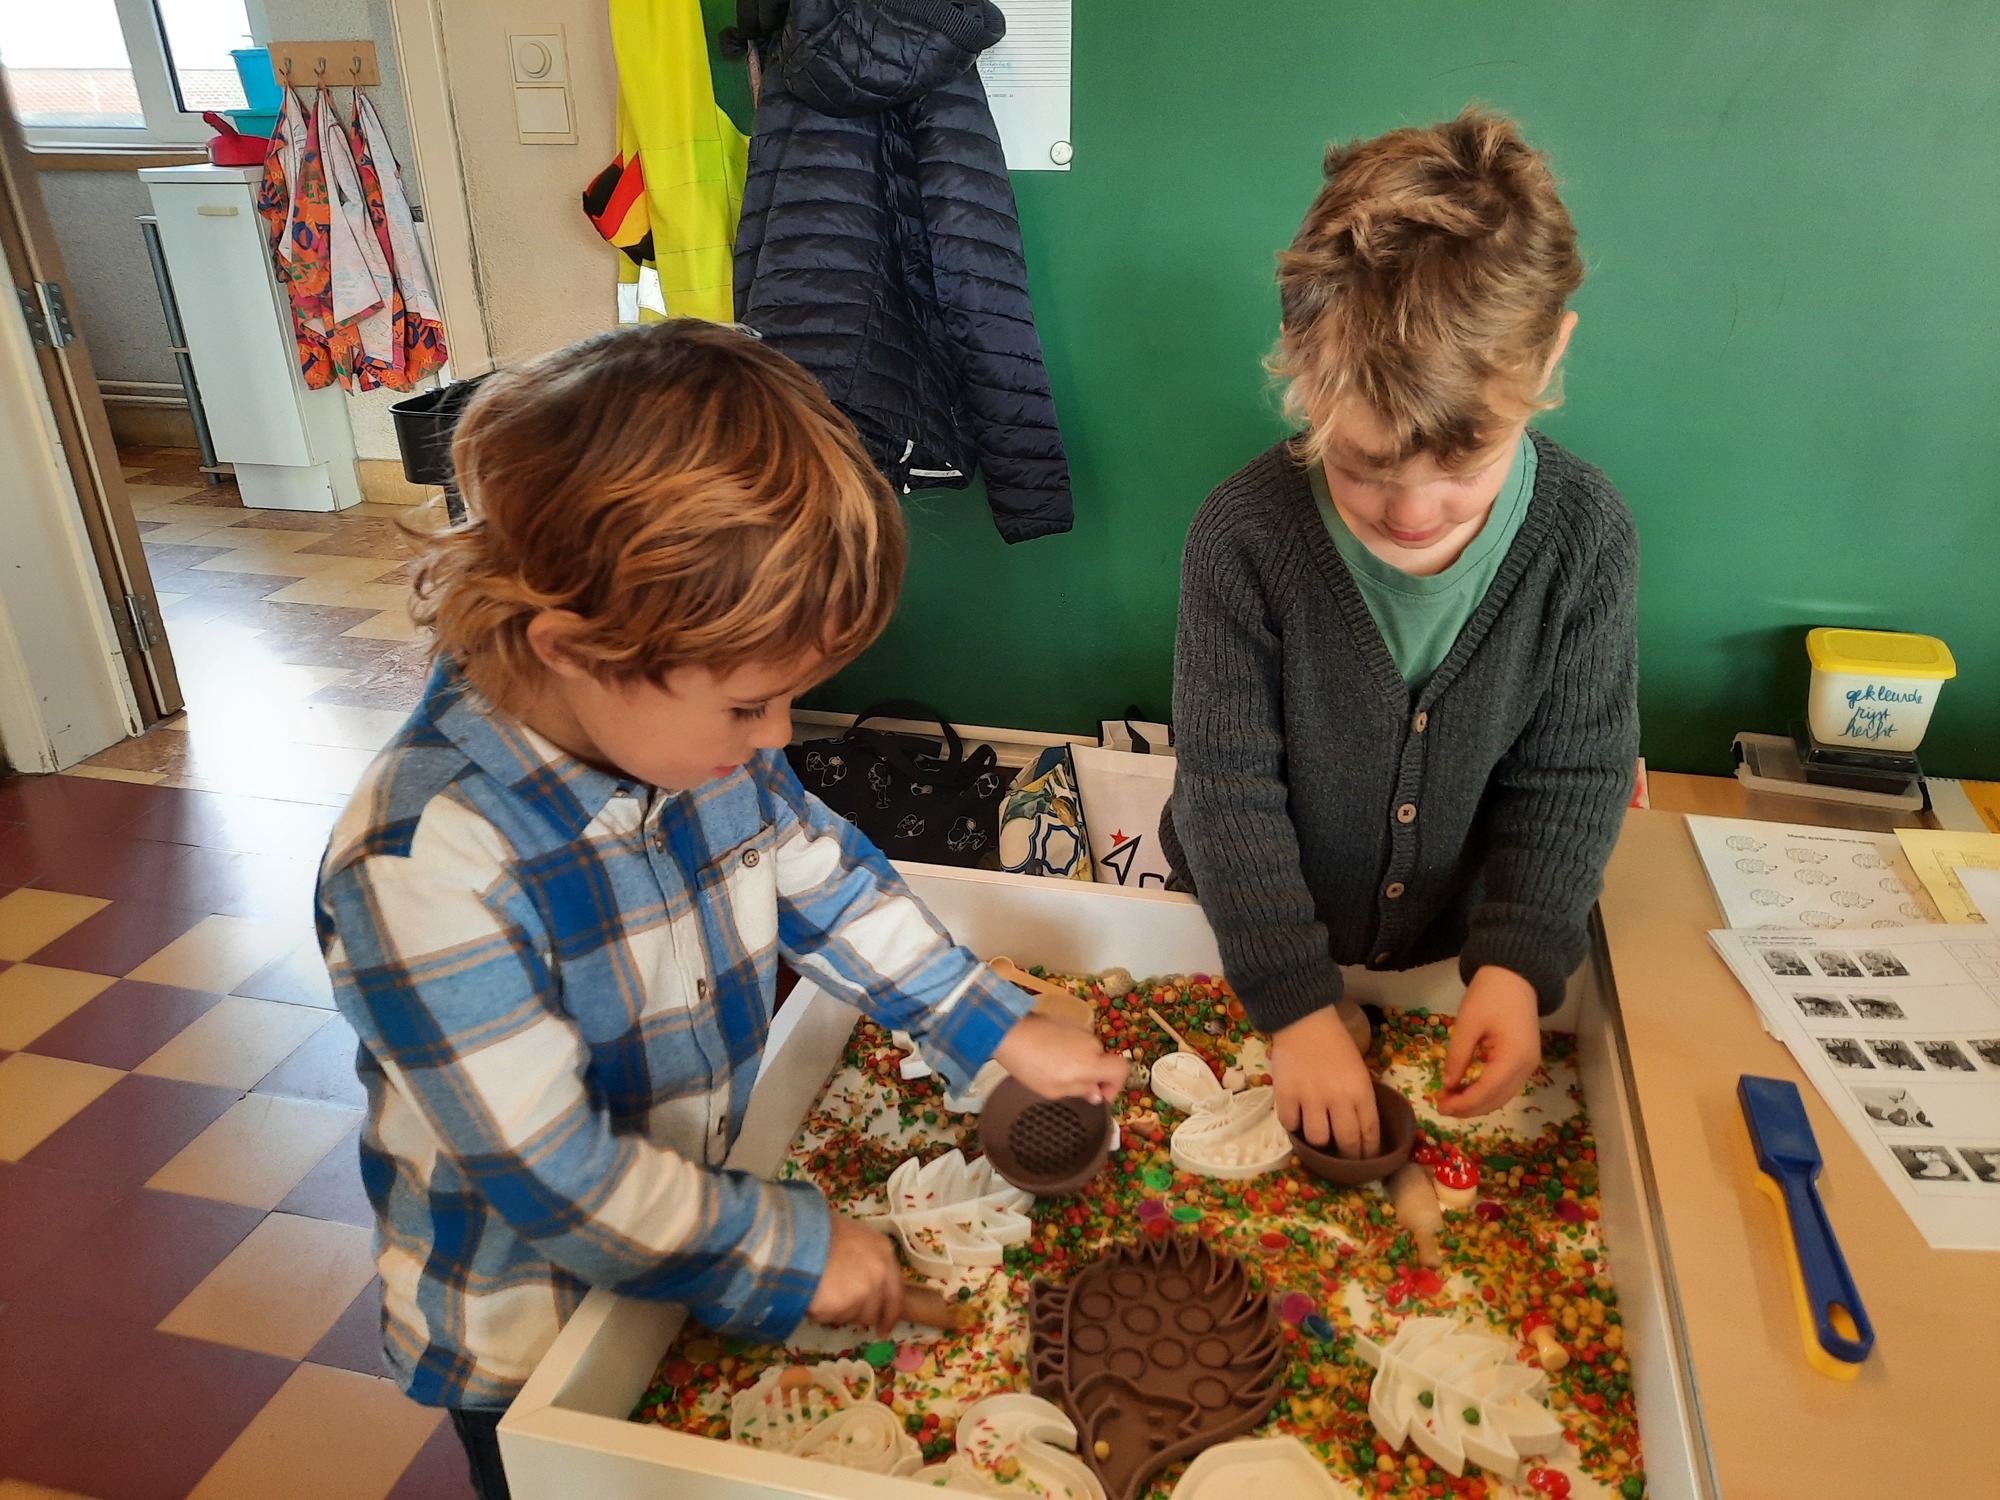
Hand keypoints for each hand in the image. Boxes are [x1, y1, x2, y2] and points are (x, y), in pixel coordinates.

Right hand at [806, 1213, 903, 1334]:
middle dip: (858, 1314)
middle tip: (839, 1305)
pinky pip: (830, 1317)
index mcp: (884, 1252)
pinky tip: (812, 1293)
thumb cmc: (820, 1231)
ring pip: (851, 1317)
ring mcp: (861, 1291)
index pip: (896, 1294)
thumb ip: (865, 1258)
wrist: (795, 1236)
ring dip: (837, 1310)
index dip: (889, 1315)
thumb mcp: (851, 1235)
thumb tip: (865, 1281)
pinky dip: (820, 1311)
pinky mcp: (841, 1306)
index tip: (884, 1329)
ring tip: (821, 1288)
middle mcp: (878, 1273)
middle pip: (872, 1311)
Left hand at [993, 1013, 1127, 1102]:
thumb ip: (1081, 1091)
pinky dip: (1070, 1050)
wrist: (1009, 1032)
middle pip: (1103, 1061)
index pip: (1122, 1070)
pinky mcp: (1067, 1021)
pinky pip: (1076, 1040)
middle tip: (1071, 1086)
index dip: (1116, 1085)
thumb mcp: (1055, 1090)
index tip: (1100, 1095)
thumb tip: (1096, 1093)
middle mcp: (1092, 1043)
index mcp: (1093, 1062)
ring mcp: (1080, 1029)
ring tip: (1055, 1070)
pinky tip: (1049, 1055)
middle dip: (1093, 1075)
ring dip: (1080, 1062)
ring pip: (1088, 1050)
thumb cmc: (1031, 1066)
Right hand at [1270, 1006, 1378, 1158]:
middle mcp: (1338, 1098)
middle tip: (1344, 1160)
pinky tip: (1297, 1116)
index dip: (1369, 1153)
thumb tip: (1358, 1131)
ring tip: (1317, 1133)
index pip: (1369, 1133)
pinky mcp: (1285, 1095)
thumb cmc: (1336, 1044)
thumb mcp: (1359, 1070)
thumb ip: (1360, 1099)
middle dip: (1348, 1157)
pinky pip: (1290, 1125)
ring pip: (1317, 1139)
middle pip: (1347, 1143)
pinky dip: (1294, 1124)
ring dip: (1319, 1140)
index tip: (1367, 1161)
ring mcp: (1309, 1098)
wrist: (1304, 1020)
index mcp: (1361, 1091)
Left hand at [1438, 966, 1541, 1115]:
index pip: (1487, 1091)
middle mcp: (1527, 1067)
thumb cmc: (1490, 995)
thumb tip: (1447, 1085)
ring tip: (1450, 1100)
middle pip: (1496, 1099)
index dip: (1463, 1103)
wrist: (1515, 976)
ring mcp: (1529, 1065)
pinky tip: (1466, 1089)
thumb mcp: (1468, 1023)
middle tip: (1440, 1106)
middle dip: (1468, 1107)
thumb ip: (1458, 1056)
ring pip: (1502, 1095)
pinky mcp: (1525, 1060)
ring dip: (1477, 1102)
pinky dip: (1486, 1092)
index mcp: (1514, 1057)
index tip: (1440, 1107)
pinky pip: (1505, 1085)